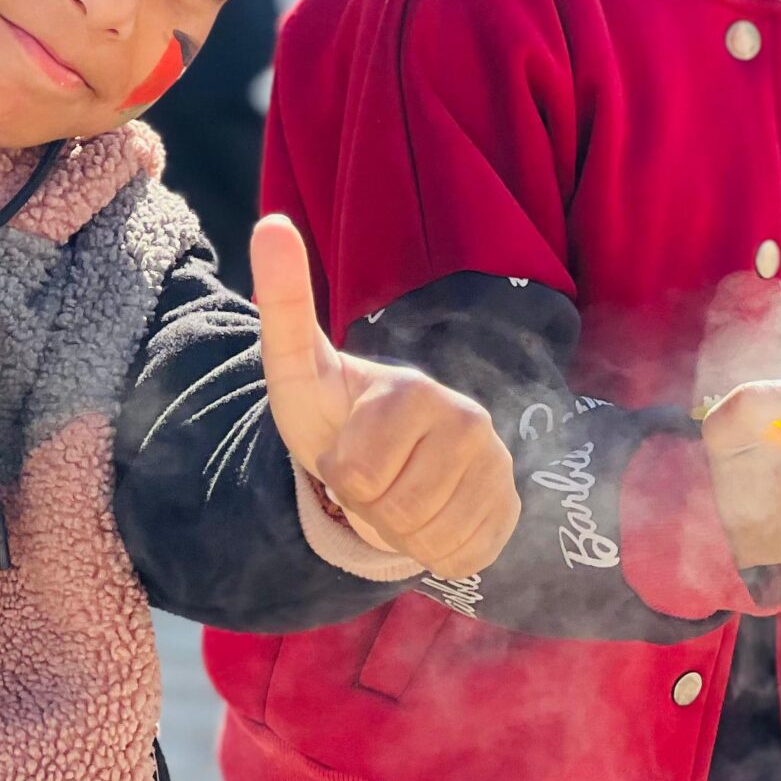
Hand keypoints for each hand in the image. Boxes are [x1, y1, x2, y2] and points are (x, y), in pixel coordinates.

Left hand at [252, 215, 519, 578]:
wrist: (383, 454)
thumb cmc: (335, 413)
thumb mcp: (298, 368)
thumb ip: (284, 304)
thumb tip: (269, 222)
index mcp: (416, 390)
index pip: (357, 475)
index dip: (339, 476)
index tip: (345, 451)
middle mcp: (470, 422)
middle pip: (395, 516)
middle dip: (368, 509)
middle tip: (370, 478)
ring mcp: (498, 467)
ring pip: (429, 543)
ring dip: (399, 533)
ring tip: (397, 493)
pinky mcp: (510, 509)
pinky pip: (462, 558)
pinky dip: (434, 551)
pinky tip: (429, 515)